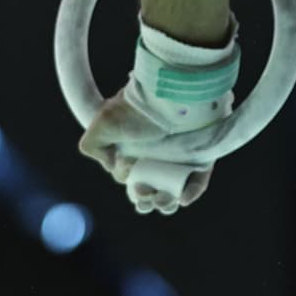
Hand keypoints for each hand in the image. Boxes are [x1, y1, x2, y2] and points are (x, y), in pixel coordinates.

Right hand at [78, 90, 214, 215]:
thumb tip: (113, 169)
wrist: (164, 93)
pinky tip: (183, 198)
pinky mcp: (202, 156)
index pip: (137, 183)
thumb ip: (94, 146)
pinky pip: (198, 180)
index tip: (136, 188)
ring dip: (167, 202)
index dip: (136, 193)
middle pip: (155, 192)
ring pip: (174, 191)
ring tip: (162, 199)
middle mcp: (159, 158)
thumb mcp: (102, 125)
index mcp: (138, 155)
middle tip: (146, 197)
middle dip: (148, 201)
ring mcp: (182, 159)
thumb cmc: (133, 108)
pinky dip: (191, 192)